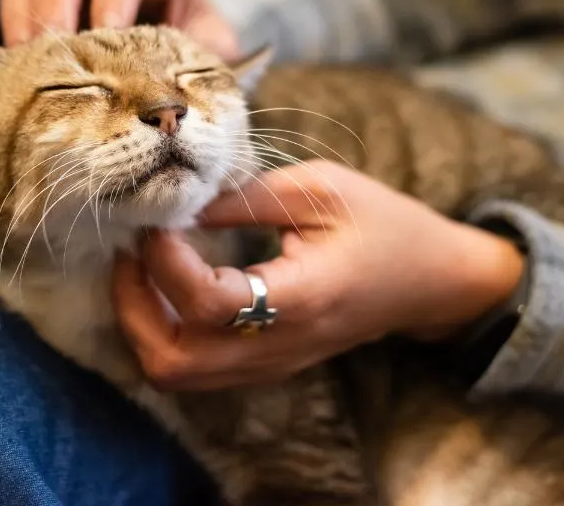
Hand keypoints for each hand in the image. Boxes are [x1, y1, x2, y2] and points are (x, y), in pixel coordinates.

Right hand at [0, 0, 239, 58]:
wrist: (178, 79)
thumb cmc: (199, 62)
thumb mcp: (214, 60)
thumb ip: (205, 66)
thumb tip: (182, 98)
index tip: (108, 36)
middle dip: (55, 2)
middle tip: (58, 49)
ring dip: (24, 16)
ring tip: (29, 61)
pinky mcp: (42, 11)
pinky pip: (11, 2)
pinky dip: (10, 30)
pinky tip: (22, 69)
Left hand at [111, 161, 524, 390]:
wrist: (432, 281)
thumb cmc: (384, 224)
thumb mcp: (320, 189)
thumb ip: (244, 197)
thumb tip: (177, 201)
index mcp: (300, 298)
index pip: (208, 303)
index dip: (165, 260)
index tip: (159, 218)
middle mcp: (279, 346)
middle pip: (173, 362)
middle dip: (132, 306)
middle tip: (131, 251)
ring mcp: (270, 364)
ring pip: (176, 373)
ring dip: (141, 323)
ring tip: (142, 267)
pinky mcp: (263, 365)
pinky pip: (194, 367)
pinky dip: (163, 331)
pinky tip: (166, 285)